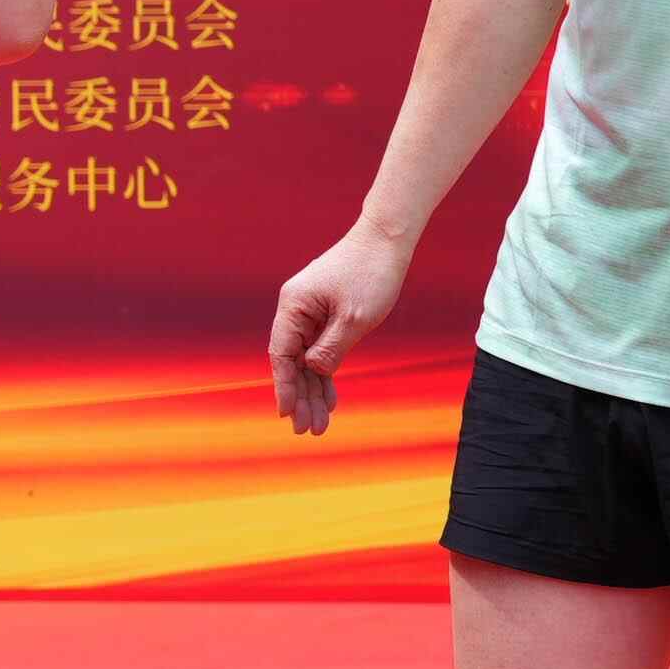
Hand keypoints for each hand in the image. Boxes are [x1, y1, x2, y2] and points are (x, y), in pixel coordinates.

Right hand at [268, 224, 411, 436]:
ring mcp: (311, 311)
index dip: (285, 386)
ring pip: (307, 359)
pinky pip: (320, 349)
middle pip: (293, 361)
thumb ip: (330, 349)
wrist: (387, 239)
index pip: (282, 355)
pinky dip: (325, 373)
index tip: (288, 414)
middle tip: (309, 429)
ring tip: (321, 422)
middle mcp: (296, 309)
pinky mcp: (326, 313)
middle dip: (301, 396)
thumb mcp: (354, 319)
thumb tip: (313, 371)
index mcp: (294, 306)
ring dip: (314, 390)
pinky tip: (330, 397)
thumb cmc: (371, 273)